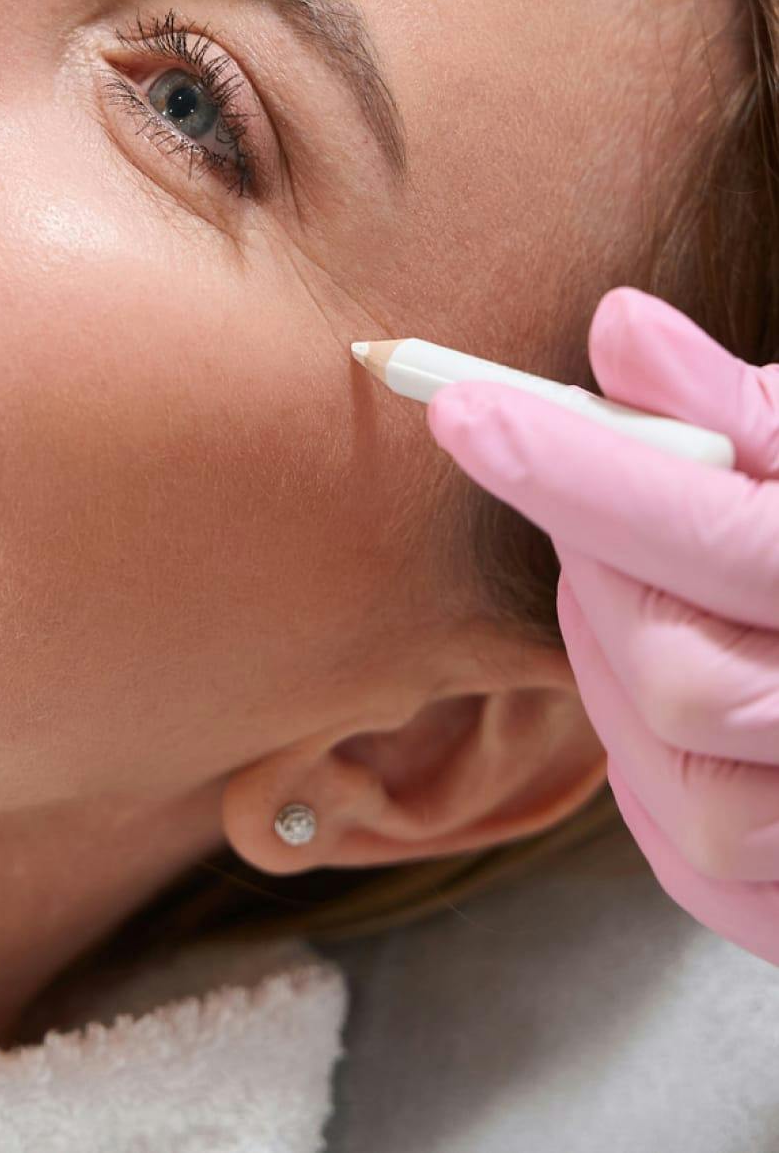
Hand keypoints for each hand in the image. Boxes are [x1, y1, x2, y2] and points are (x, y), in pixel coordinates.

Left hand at [428, 286, 778, 966]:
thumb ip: (729, 408)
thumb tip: (620, 328)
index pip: (721, 540)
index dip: (584, 475)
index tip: (462, 409)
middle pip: (681, 679)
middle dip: (603, 581)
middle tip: (596, 515)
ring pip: (676, 783)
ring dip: (611, 675)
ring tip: (637, 597)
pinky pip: (693, 863)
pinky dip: (648, 780)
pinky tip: (662, 702)